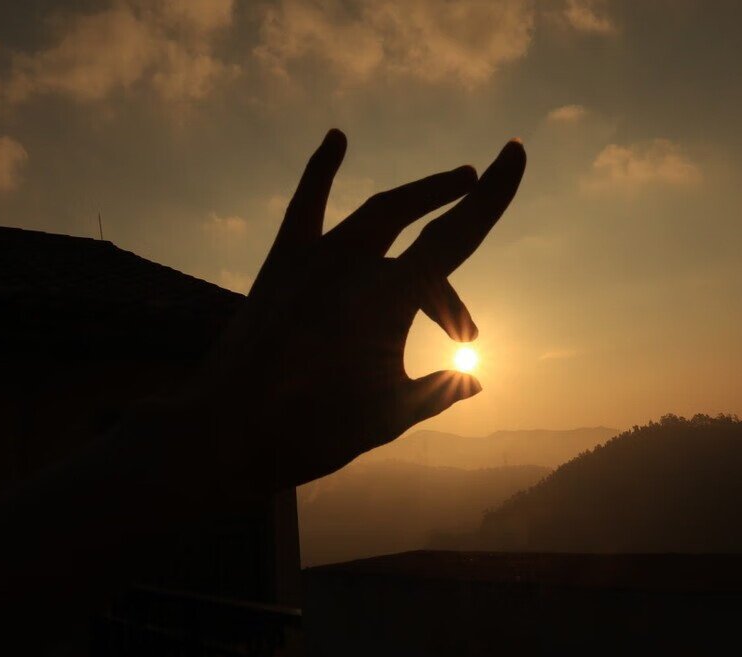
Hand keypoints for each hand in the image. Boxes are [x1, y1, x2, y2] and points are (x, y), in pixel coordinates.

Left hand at [192, 129, 525, 491]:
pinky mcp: (282, 264)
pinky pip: (306, 206)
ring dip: (416, 196)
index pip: (455, 237)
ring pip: (377, 214)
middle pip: (423, 226)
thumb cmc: (313, 431)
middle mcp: (353, 266)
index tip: (516, 154)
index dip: (492, 197)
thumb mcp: (390, 416)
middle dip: (459, 203)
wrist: (225, 433)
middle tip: (480, 195)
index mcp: (389, 299)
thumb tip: (476, 382)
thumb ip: (438, 392)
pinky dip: (321, 171)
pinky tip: (336, 138)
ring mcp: (314, 260)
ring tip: (452, 182)